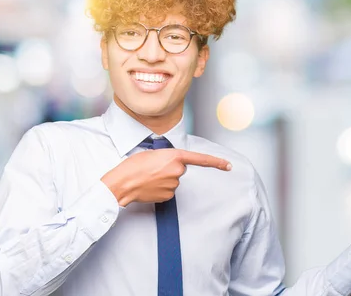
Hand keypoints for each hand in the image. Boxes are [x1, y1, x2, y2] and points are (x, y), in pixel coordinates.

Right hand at [102, 149, 231, 205]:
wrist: (121, 183)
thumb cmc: (133, 166)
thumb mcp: (152, 154)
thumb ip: (167, 157)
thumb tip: (171, 165)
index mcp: (174, 156)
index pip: (200, 159)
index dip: (216, 162)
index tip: (228, 165)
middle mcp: (177, 170)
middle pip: (180, 169)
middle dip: (170, 169)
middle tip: (153, 168)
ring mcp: (173, 185)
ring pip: (173, 181)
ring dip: (164, 179)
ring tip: (148, 177)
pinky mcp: (168, 196)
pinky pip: (168, 191)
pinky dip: (161, 189)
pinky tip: (150, 186)